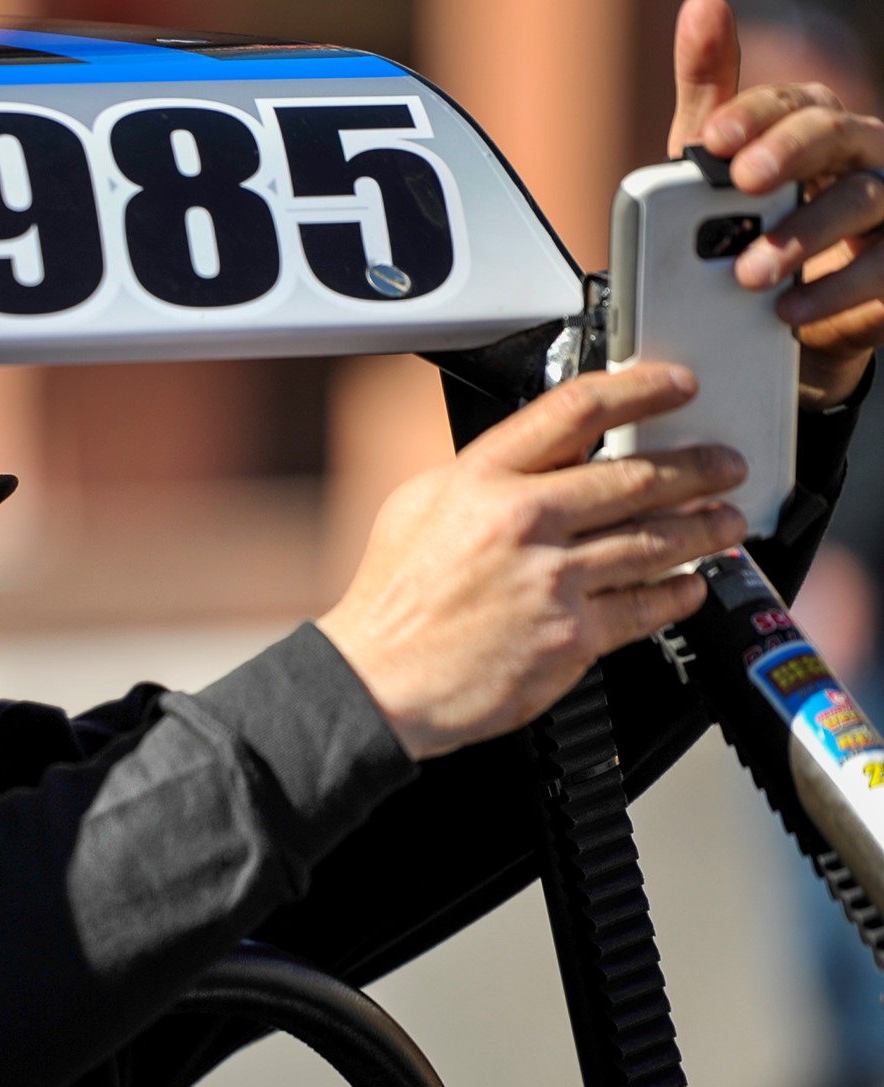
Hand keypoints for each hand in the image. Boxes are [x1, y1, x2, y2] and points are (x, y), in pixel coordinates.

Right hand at [318, 367, 746, 760]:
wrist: (378, 682)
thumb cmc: (392, 603)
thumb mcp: (416, 507)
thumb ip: (481, 475)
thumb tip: (536, 456)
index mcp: (481, 480)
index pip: (576, 411)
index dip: (640, 390)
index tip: (677, 385)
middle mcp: (522, 521)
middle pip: (636, 476)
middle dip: (697, 467)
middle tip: (724, 465)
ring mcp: (552, 580)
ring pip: (655, 541)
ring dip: (704, 529)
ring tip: (725, 523)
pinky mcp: (572, 636)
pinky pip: (646, 606)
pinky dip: (679, 593)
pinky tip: (691, 585)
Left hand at [668, 0, 883, 408]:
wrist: (776, 308)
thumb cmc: (752, 217)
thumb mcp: (716, 163)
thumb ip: (709, 90)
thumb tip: (701, 3)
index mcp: (814, 123)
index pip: (792, 101)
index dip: (754, 115)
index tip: (714, 139)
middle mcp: (860, 153)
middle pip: (836, 135)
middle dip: (790, 153)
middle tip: (744, 182)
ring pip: (863, 199)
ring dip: (805, 233)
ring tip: (749, 272)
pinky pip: (881, 267)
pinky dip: (834, 290)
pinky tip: (789, 311)